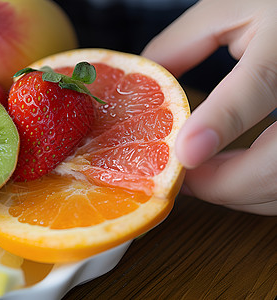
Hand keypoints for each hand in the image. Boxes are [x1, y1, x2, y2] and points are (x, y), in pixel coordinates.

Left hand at [141, 0, 276, 214]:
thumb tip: (143, 84)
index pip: (257, 86)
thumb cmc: (273, 5)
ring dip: (240, 191)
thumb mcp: (230, 9)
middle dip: (226, 184)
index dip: (220, 122)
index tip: (184, 155)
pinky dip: (258, 187)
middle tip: (181, 177)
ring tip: (201, 176)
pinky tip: (232, 172)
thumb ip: (184, 43)